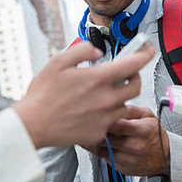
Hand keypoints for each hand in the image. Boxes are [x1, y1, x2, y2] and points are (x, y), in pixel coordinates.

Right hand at [13, 41, 154, 148]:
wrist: (32, 124)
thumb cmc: (42, 94)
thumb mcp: (59, 61)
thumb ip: (83, 50)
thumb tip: (98, 51)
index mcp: (98, 78)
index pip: (134, 63)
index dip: (145, 54)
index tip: (148, 49)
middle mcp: (106, 99)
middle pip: (136, 86)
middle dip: (134, 76)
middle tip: (124, 73)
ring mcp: (104, 117)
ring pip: (125, 104)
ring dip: (119, 95)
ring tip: (101, 93)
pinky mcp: (99, 131)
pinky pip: (112, 120)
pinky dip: (107, 112)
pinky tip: (91, 108)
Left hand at [82, 105, 169, 175]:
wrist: (165, 157)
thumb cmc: (155, 135)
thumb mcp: (148, 115)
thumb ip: (131, 109)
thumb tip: (116, 104)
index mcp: (141, 131)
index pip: (117, 125)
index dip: (104, 118)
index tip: (96, 113)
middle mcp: (135, 146)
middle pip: (106, 138)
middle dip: (95, 129)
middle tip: (89, 121)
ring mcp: (128, 159)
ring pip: (102, 149)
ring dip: (93, 140)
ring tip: (90, 131)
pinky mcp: (122, 168)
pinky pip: (104, 157)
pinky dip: (99, 149)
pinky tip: (99, 142)